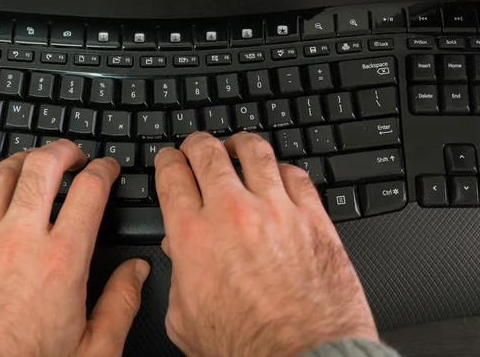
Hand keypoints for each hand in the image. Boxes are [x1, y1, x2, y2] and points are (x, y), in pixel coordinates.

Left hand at [0, 140, 149, 356]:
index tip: (107, 169)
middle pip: (41, 169)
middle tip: (71, 154)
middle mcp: (18, 243)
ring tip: (31, 162)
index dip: (104, 170)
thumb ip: (121, 304)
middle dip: (61, 151)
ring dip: (18, 162)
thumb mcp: (93, 351)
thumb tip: (138, 272)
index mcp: (61, 262)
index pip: (89, 191)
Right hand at [155, 132, 377, 356]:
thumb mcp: (186, 321)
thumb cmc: (247, 347)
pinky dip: (283, 168)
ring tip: (238, 145)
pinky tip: (279, 173)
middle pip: (208, 153)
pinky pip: (296, 174)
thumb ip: (176, 280)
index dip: (167, 161)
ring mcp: (275, 210)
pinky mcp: (312, 217)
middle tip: (197, 145)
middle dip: (197, 143)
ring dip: (241, 144)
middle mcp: (232, 214)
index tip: (169, 160)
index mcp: (194, 237)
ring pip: (255, 152)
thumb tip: (179, 255)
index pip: (173, 177)